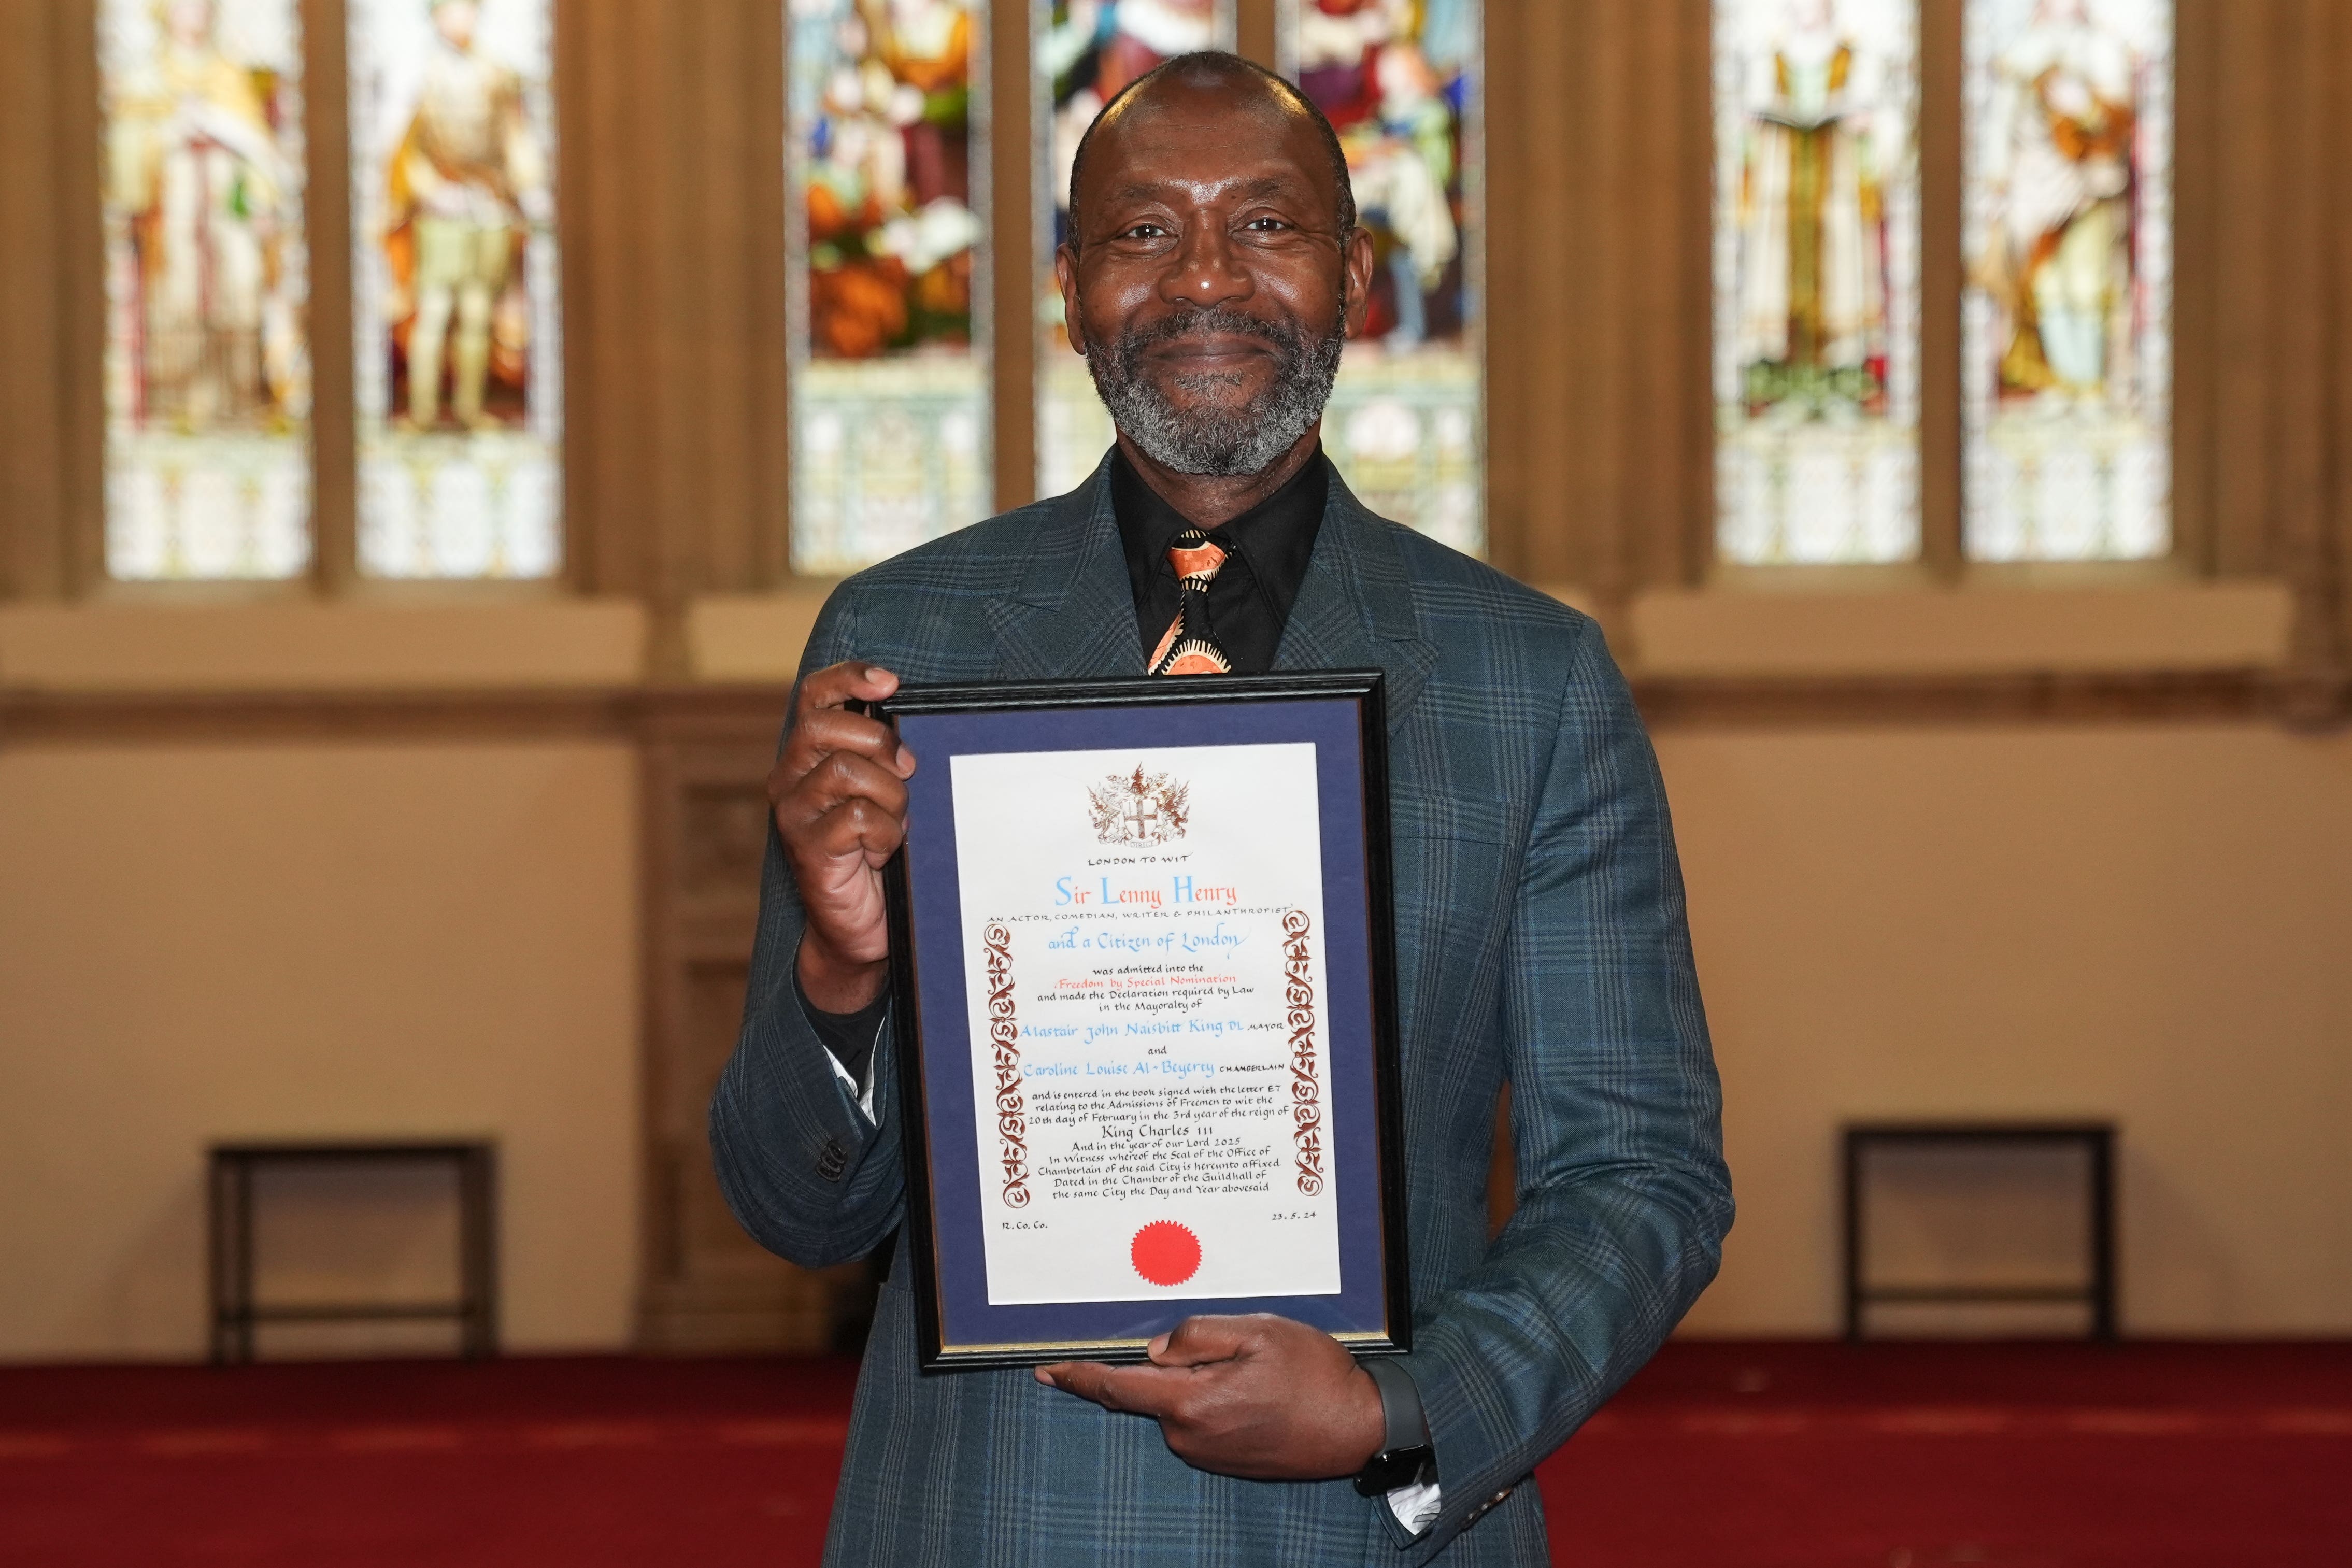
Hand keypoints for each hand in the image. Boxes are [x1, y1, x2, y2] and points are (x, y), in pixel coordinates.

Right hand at [768, 661, 913, 1012]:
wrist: (864, 927)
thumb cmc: (880, 854)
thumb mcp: (886, 794)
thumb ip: (886, 758)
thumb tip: (913, 730)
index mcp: (808, 756)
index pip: (814, 696)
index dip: (848, 678)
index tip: (890, 682)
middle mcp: (790, 779)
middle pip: (825, 727)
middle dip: (878, 742)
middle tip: (907, 770)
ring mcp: (795, 815)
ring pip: (845, 770)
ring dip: (890, 794)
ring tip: (898, 821)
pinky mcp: (808, 850)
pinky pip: (857, 817)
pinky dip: (886, 831)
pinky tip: (884, 851)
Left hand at [1036, 1314, 1385, 1480]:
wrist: (1357, 1428)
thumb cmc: (1314, 1375)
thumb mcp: (1258, 1332)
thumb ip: (1197, 1335)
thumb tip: (1155, 1350)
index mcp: (1190, 1402)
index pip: (1116, 1387)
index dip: (1078, 1375)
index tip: (1045, 1368)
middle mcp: (1189, 1435)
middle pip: (1153, 1388)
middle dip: (1173, 1361)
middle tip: (1226, 1343)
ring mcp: (1207, 1453)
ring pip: (1179, 1402)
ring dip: (1199, 1379)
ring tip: (1256, 1365)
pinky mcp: (1224, 1460)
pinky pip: (1200, 1419)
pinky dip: (1214, 1397)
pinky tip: (1256, 1387)